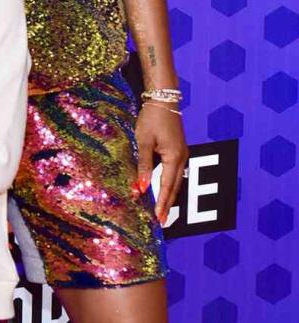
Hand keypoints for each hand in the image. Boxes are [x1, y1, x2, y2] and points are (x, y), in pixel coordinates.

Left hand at [135, 102, 187, 224]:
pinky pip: (174, 173)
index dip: (162, 204)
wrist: (164, 100)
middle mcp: (182, 158)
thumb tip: (141, 188)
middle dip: (168, 205)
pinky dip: (169, 185)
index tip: (158, 219)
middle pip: (175, 187)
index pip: (167, 187)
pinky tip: (163, 192)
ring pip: (176, 181)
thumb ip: (144, 166)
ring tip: (162, 211)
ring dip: (169, 196)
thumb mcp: (144, 142)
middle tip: (162, 222)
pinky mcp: (178, 151)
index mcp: (174, 157)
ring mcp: (182, 154)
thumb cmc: (152, 119)